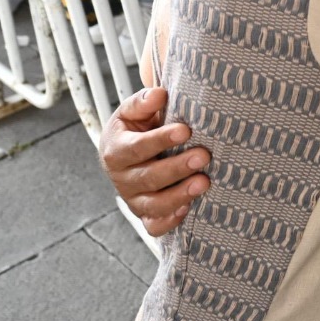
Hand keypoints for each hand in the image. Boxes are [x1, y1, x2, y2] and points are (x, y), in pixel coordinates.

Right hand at [99, 87, 208, 236]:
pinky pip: (154, 226)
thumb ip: (144, 102)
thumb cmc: (136, 128)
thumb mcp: (134, 111)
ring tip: (204, 182)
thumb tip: (158, 94)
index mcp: (116, 150)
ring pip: (152, 205)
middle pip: (148, 177)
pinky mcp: (145, 215)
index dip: (160, 139)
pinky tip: (188, 209)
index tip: (185, 130)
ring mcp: (133, 200)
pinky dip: (169, 221)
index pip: (136, 147)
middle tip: (203, 156)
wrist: (129, 151)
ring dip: (179, 195)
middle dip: (177, 168)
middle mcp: (122, 178)